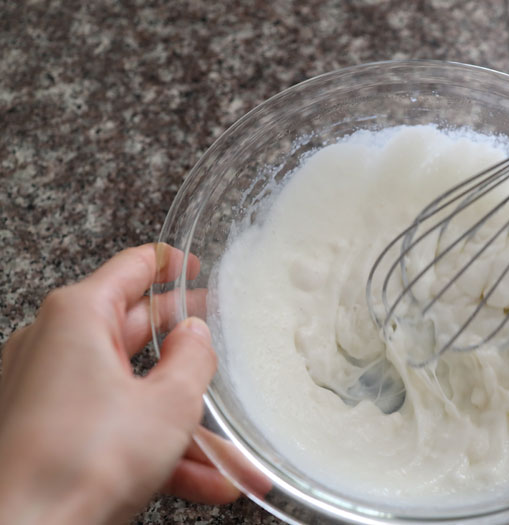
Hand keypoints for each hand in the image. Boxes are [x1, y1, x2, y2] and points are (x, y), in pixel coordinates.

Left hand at [0, 244, 239, 524]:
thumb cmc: (80, 463)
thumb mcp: (168, 403)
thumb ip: (193, 359)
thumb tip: (195, 335)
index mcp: (79, 316)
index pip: (132, 268)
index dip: (170, 263)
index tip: (193, 266)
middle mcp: (55, 345)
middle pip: (133, 329)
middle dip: (184, 346)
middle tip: (216, 339)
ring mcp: (47, 391)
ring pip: (128, 389)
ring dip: (180, 418)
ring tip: (228, 450)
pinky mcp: (46, 432)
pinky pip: (110, 425)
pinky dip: (152, 447)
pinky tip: (203, 479)